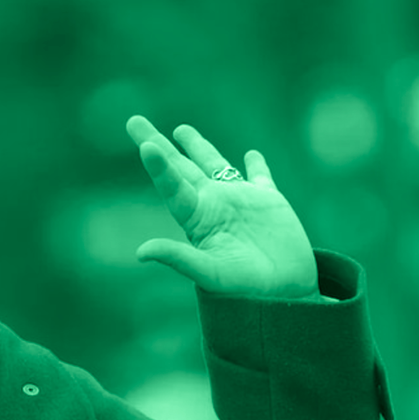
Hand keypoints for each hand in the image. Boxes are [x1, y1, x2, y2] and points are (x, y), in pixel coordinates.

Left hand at [125, 115, 318, 298]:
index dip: (158, 166)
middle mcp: (213, 205)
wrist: (285, 297)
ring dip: (198, 147)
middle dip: (158, 144)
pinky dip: (256, 165)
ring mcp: (240, 202)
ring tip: (180, 130)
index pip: (172, 186)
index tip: (143, 144)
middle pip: (180, 167)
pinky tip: (250, 154)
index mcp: (198, 219)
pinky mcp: (270, 203)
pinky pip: (260, 177)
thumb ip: (179, 258)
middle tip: (133, 121)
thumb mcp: (210, 274)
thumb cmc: (245, 290)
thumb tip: (140, 252)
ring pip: (215, 165)